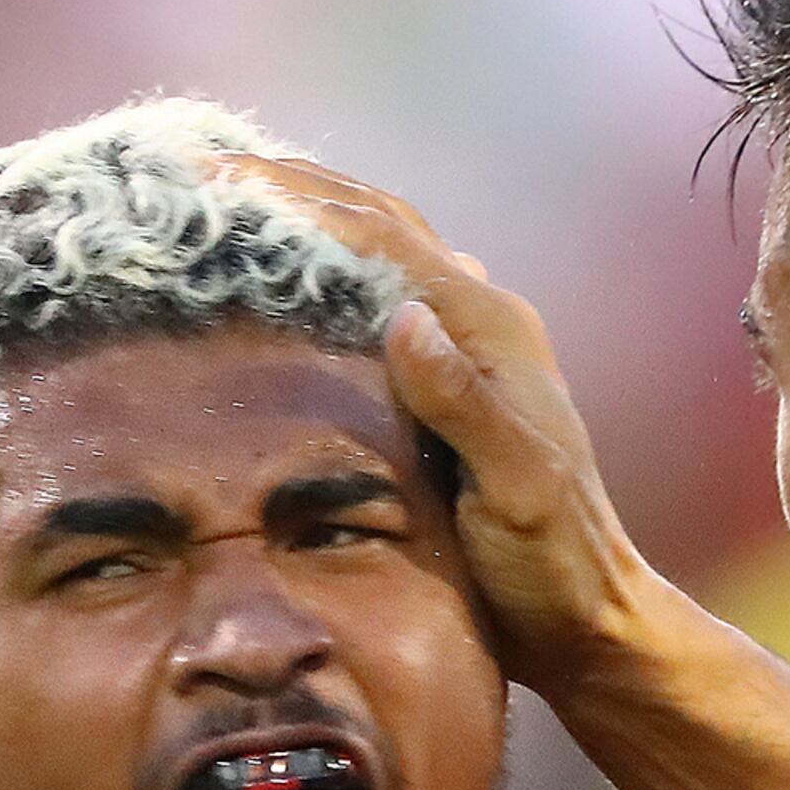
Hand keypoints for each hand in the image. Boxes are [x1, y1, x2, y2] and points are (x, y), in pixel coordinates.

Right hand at [213, 153, 670, 691]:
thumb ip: (466, 407)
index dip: (300, 199)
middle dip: (295, 187)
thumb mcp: (516, 492)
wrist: (587, 622)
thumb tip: (406, 317)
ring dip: (310, 218)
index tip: (219, 174)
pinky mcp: (447, 386)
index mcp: (493, 330)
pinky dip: (325, 274)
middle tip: (202, 167)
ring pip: (379, 254)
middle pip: (380, 223)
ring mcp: (465, 352)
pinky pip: (376, 303)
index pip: (383, 236)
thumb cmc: (554, 565)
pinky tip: (277, 284)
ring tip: (227, 199)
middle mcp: (481, 323)